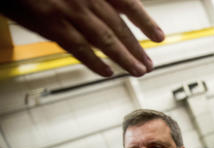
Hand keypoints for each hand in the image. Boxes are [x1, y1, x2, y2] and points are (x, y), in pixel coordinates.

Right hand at [0, 0, 164, 76]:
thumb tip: (114, 13)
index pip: (128, 4)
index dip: (145, 22)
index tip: (159, 37)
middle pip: (119, 27)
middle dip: (137, 47)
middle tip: (149, 64)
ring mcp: (70, 12)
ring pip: (105, 40)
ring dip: (125, 58)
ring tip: (138, 71)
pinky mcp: (52, 24)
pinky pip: (79, 48)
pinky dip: (95, 62)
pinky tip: (108, 72)